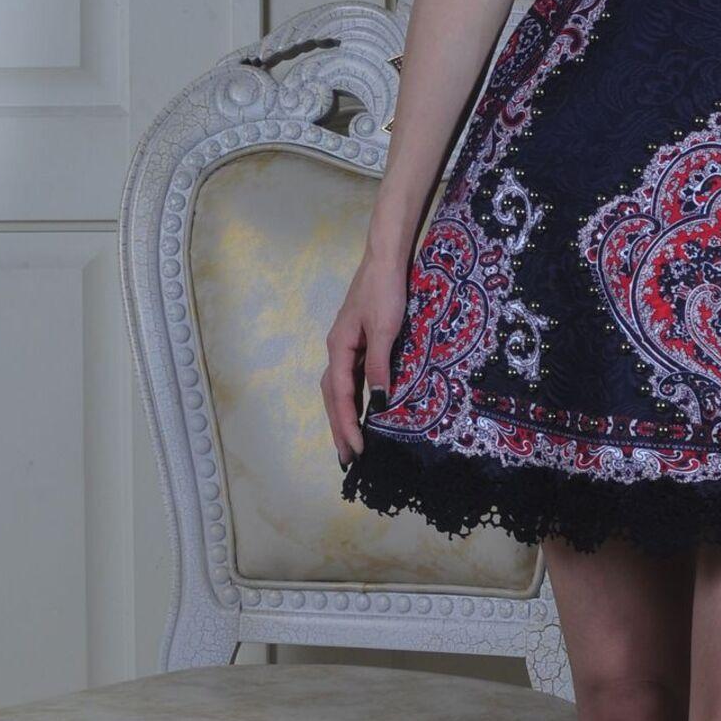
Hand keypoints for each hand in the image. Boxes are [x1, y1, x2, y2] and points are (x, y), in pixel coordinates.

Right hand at [321, 251, 412, 466]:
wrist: (385, 259)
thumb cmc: (385, 290)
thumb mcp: (386, 328)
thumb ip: (381, 364)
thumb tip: (380, 401)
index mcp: (340, 347)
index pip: (341, 395)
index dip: (348, 424)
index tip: (357, 449)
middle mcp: (337, 349)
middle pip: (333, 397)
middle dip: (339, 428)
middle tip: (348, 460)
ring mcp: (346, 345)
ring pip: (338, 389)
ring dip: (342, 417)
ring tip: (350, 444)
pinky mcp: (357, 342)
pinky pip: (349, 378)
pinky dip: (352, 400)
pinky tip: (361, 412)